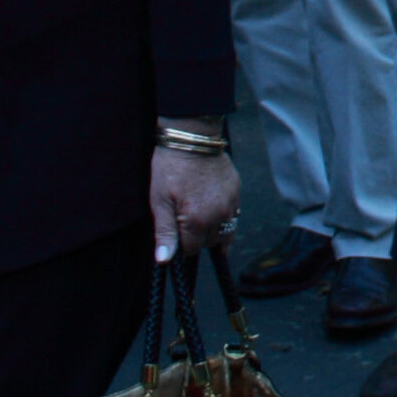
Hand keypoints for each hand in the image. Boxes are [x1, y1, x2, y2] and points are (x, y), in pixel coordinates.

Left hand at [146, 146, 238, 262]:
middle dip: (196, 237)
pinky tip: (211, 206)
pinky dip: (223, 217)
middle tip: (183, 217)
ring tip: (199, 216)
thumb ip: (165, 232)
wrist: (192, 137)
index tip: (174, 230)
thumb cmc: (170, 167)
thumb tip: (164, 260)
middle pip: (209, 243)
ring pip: (225, 232)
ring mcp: (231, 204)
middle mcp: (218, 216)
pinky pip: (233, 215)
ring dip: (212, 230)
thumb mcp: (159, 200)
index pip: (191, 250)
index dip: (180, 244)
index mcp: (197, 221)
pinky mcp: (237, 192)